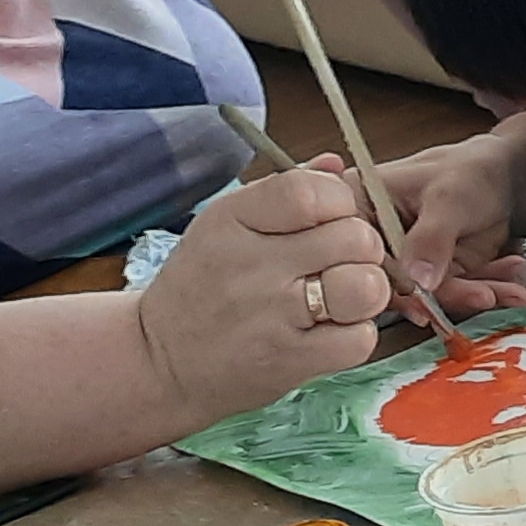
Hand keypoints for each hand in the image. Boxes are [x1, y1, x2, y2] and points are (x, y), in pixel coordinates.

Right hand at [139, 163, 387, 417]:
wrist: (159, 360)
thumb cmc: (201, 287)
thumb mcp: (225, 226)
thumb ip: (285, 192)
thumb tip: (336, 165)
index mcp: (233, 218)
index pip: (312, 191)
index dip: (340, 202)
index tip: (331, 219)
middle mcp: (252, 263)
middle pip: (354, 237)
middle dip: (360, 248)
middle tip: (338, 263)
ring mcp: (272, 314)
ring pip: (365, 286)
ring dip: (366, 291)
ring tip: (340, 298)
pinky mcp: (290, 359)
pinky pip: (360, 339)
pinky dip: (355, 335)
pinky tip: (329, 332)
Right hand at [377, 132, 525, 316]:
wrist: (505, 174)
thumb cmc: (468, 169)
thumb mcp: (448, 198)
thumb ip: (431, 239)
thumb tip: (417, 280)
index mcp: (360, 207)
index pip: (362, 256)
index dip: (390, 282)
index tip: (422, 300)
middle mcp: (378, 238)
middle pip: (396, 282)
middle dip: (447, 294)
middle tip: (482, 295)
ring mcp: (408, 259)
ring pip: (432, 294)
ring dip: (474, 295)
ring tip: (507, 290)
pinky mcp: (436, 274)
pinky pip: (457, 292)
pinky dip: (488, 291)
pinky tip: (512, 288)